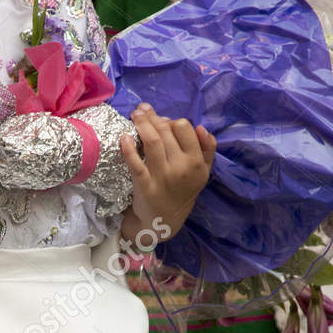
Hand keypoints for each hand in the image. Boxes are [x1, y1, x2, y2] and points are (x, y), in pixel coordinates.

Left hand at [119, 107, 214, 244]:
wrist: (165, 220)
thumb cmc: (183, 190)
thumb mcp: (203, 172)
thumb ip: (207, 148)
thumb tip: (201, 127)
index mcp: (196, 162)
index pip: (184, 128)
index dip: (172, 121)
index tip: (163, 122)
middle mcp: (181, 168)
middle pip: (166, 131)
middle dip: (153, 117)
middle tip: (142, 111)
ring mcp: (162, 177)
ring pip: (152, 141)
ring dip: (141, 123)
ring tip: (135, 114)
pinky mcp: (144, 186)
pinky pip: (135, 163)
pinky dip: (128, 148)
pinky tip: (124, 137)